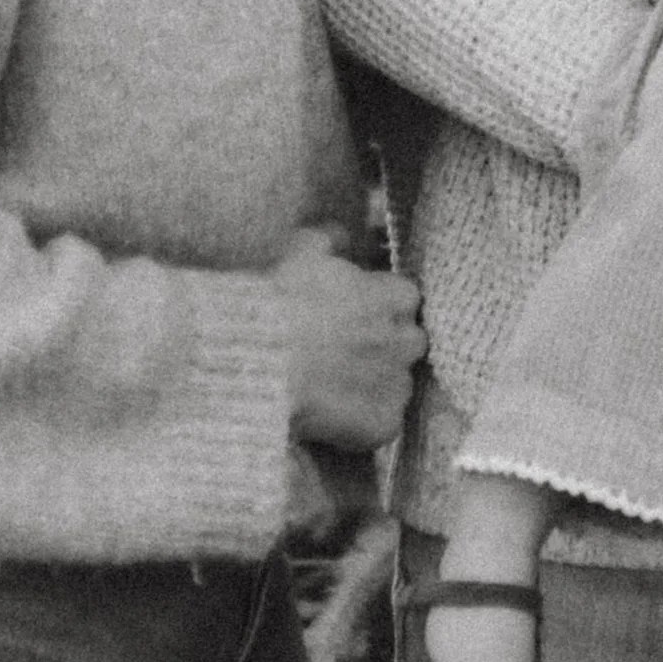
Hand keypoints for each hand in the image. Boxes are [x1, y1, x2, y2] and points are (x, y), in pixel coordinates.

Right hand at [274, 230, 424, 451]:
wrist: (255, 362)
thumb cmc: (277, 301)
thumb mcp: (302, 250)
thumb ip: (332, 238)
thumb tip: (343, 235)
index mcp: (396, 296)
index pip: (404, 300)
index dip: (376, 309)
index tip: (352, 316)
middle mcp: (407, 339)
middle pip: (407, 343)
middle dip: (382, 347)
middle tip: (342, 354)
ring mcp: (399, 384)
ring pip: (396, 385)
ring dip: (373, 386)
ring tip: (332, 388)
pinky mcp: (384, 424)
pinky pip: (382, 426)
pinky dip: (363, 425)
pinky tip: (332, 418)